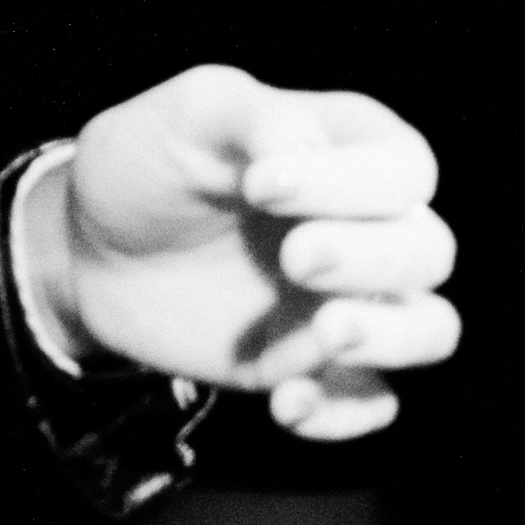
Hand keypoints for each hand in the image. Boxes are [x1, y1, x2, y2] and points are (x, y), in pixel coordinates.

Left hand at [18, 64, 458, 443]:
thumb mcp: (191, 112)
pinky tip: (285, 402)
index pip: (405, 169)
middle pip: (429, 251)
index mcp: (351, 148)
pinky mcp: (313, 363)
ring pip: (431, 330)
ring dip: (389, 337)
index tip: (260, 186)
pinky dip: (343, 413)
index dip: (352, 184)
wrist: (93, 244)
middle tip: (294, 258)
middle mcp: (367, 224)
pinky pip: (372, 404)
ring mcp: (347, 298)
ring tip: (324, 335)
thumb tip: (309, 148)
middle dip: (371, 259)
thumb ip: (257, 116)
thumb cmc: (151, 160)